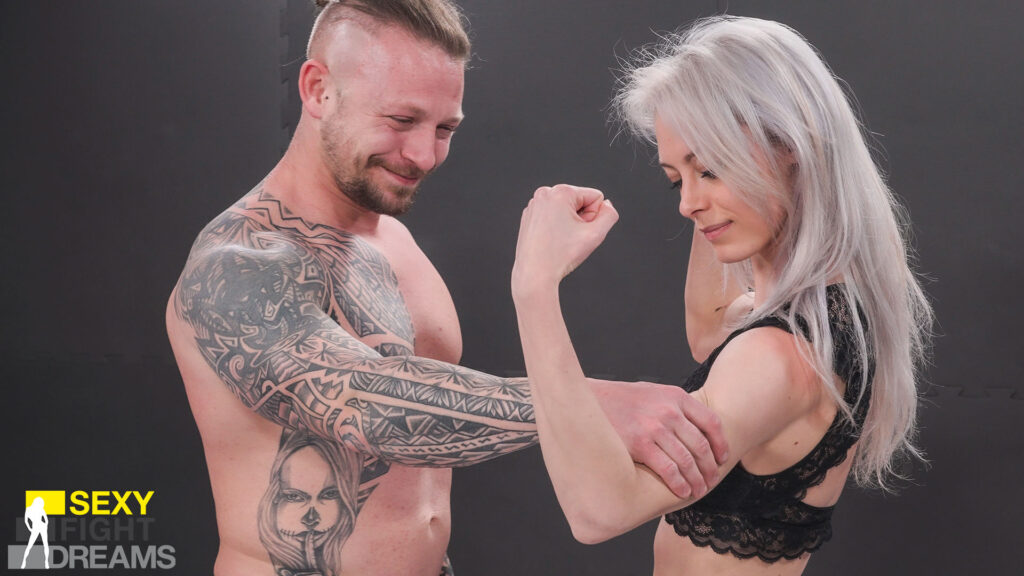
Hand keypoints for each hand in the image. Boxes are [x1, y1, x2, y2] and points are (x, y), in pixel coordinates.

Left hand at [512, 184, 618, 296]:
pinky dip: (555, 227)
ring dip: (568, 223)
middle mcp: (545, 193)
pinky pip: (553, 215)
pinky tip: (550, 240)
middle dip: (580, 219)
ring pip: (566, 209)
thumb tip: (607, 204)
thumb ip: (609, 215)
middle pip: (580, 202)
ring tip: (559, 239)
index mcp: (561, 192)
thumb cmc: (561, 255)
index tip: (579, 232)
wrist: (534, 274)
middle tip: (569, 237)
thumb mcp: (595, 234)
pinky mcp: (529, 215)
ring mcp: (535, 204)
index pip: (595, 197)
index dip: (593, 217)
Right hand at [590, 379, 728, 498]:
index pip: (711, 422)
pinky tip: (682, 491)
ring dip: (697, 480)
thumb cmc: (621, 399)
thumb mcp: (653, 392)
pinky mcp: (639, 444)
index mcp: (676, 396)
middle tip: (712, 481)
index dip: (721, 444)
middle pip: (701, 445)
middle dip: (710, 468)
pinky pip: (668, 469)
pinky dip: (679, 483)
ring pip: (687, 461)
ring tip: (699, 491)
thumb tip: (696, 425)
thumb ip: (674, 405)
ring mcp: (654, 427)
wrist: (588, 401)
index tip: (722, 458)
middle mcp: (669, 411)